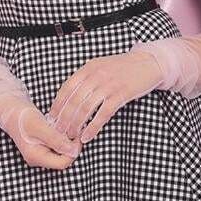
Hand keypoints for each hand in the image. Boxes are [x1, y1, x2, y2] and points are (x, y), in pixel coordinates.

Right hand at [3, 100, 82, 169]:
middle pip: (63, 159)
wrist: (12, 110)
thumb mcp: (40, 126)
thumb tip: (73, 151)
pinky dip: (62, 138)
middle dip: (71, 146)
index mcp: (36, 157)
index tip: (78, 136)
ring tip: (69, 128)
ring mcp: (40, 154)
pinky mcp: (42, 147)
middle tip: (75, 131)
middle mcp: (38, 159)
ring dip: (67, 141)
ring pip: (61, 152)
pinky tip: (62, 128)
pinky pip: (57, 146)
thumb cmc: (23, 117)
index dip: (73, 151)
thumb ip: (56, 139)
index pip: (62, 163)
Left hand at [47, 48, 163, 143]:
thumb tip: (69, 97)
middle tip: (59, 132)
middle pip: (74, 100)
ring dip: (76, 125)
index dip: (57, 105)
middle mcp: (96, 75)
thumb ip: (86, 78)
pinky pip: (103, 114)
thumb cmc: (122, 68)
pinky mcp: (122, 94)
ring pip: (86, 108)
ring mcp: (109, 84)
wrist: (148, 63)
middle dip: (64, 119)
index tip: (52, 119)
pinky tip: (87, 136)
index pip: (66, 88)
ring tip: (71, 137)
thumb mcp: (101, 67)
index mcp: (88, 68)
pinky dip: (93, 127)